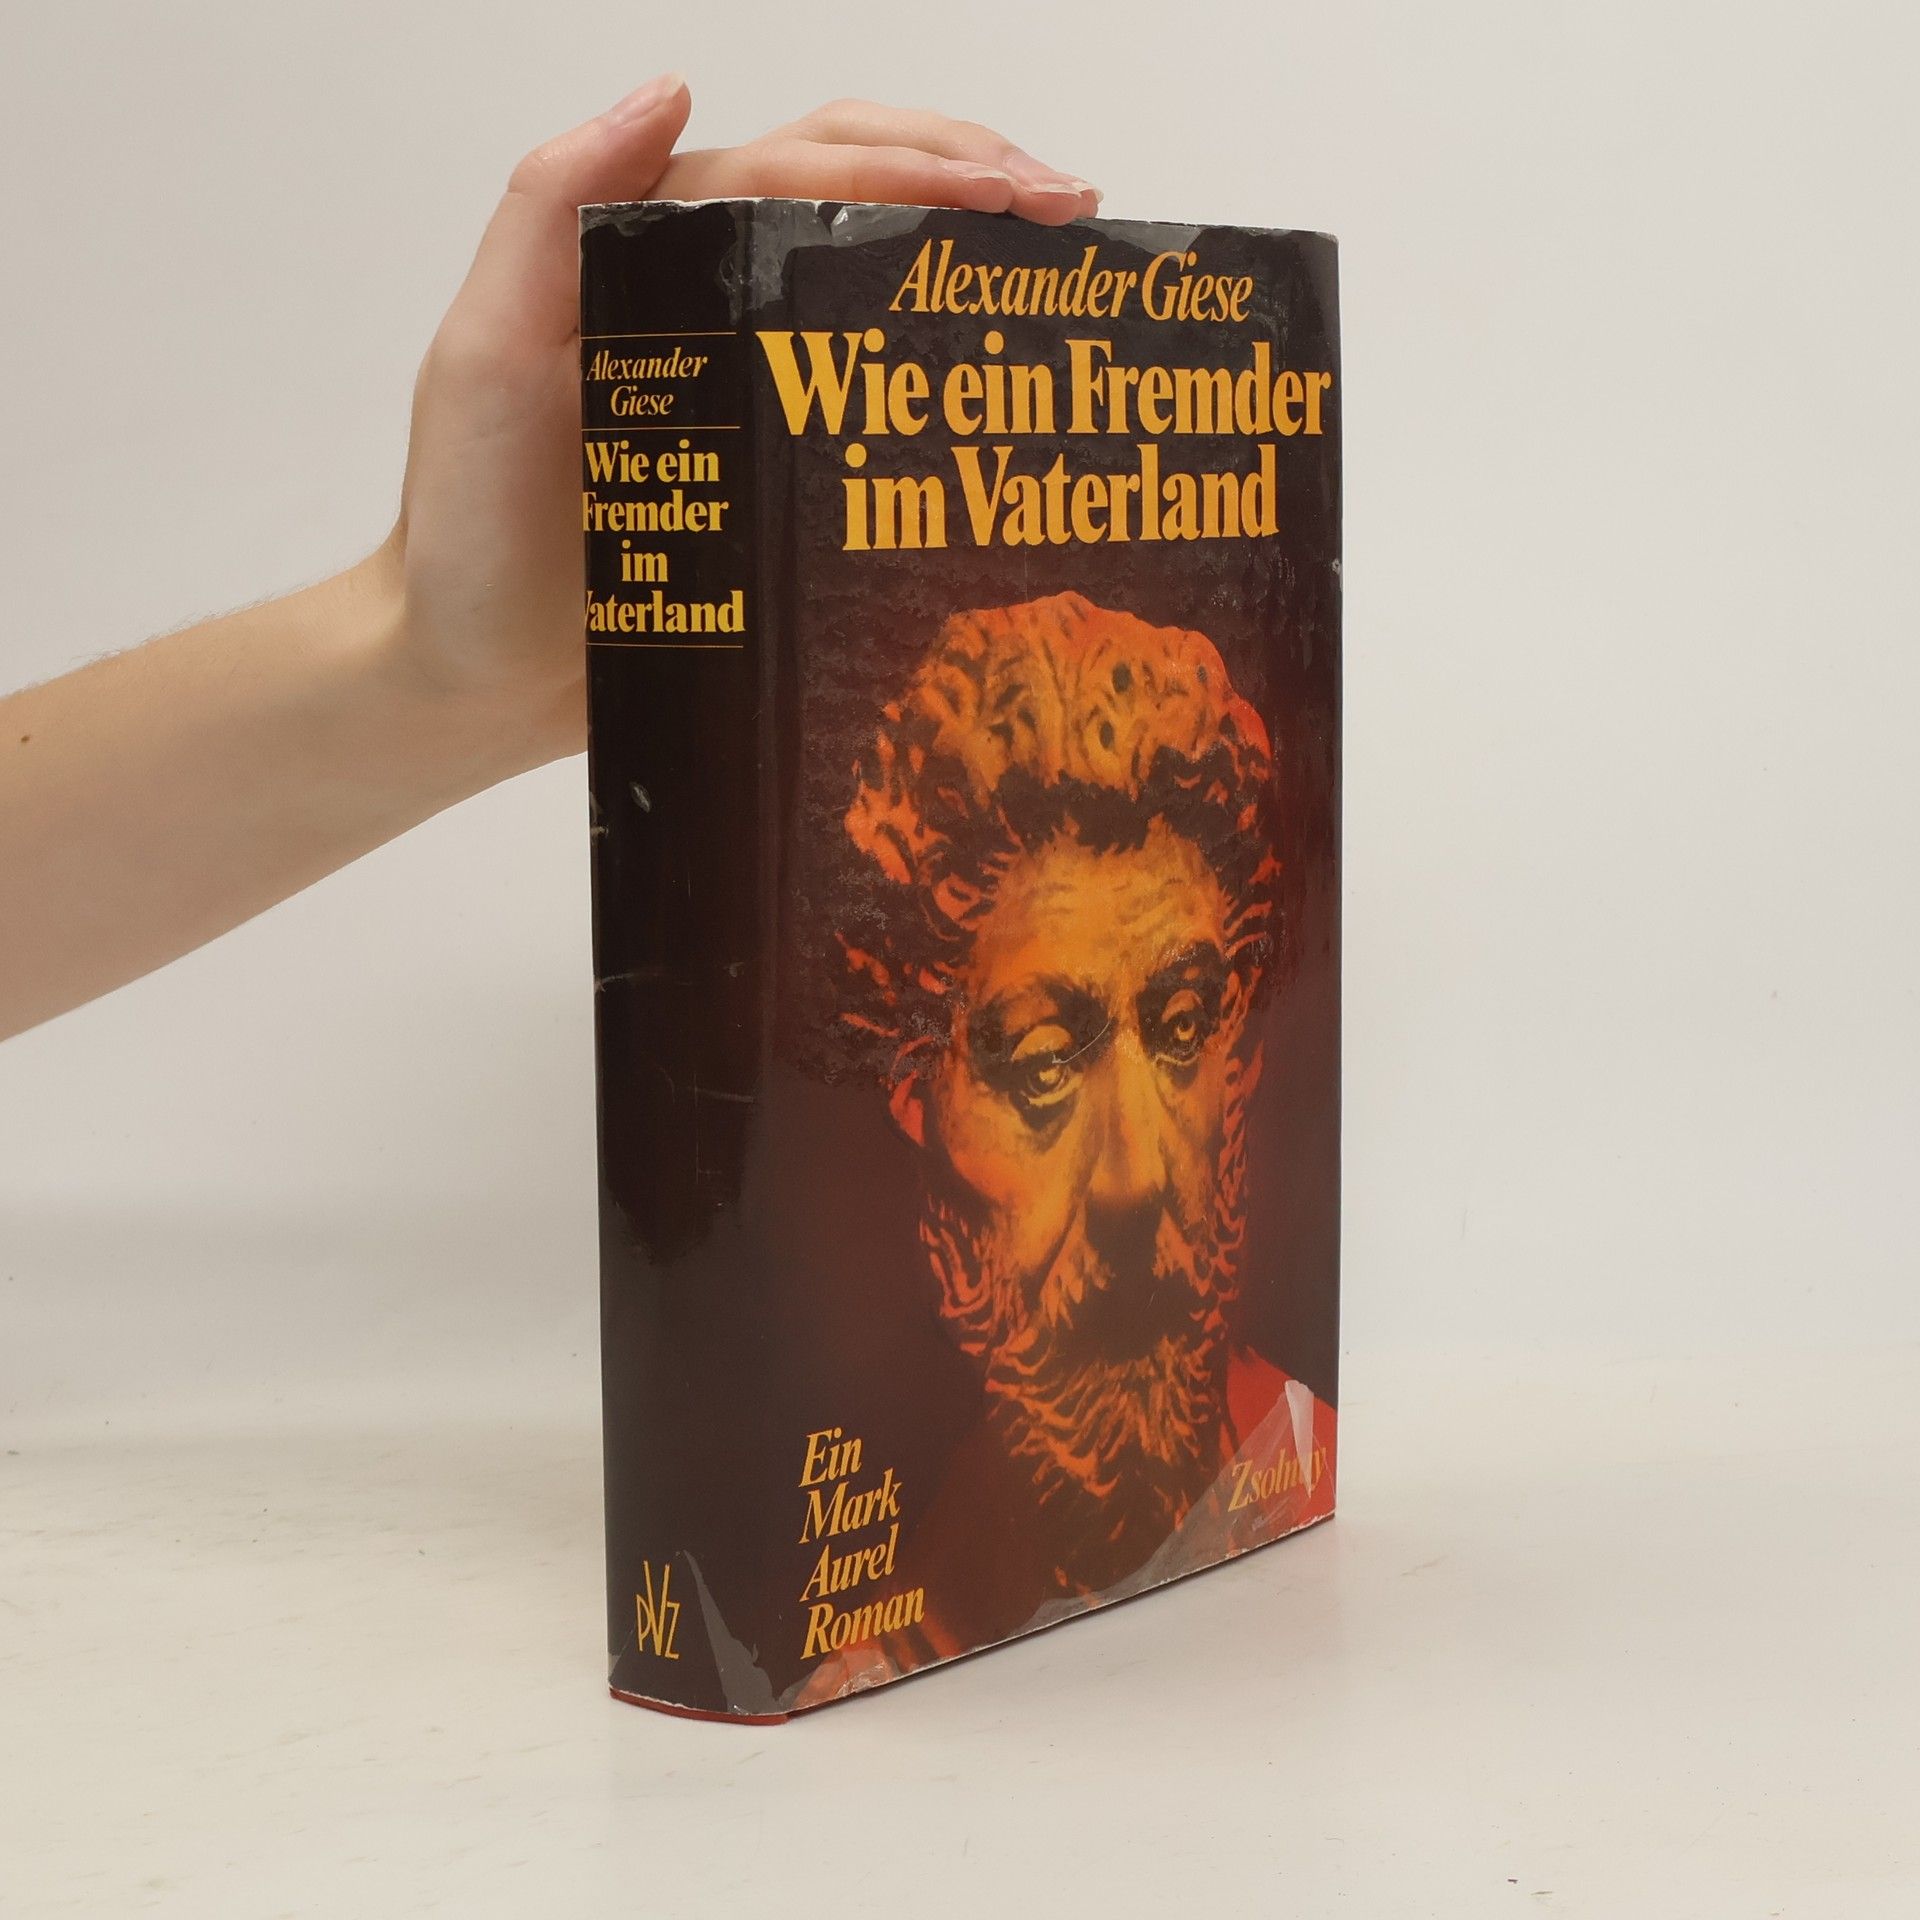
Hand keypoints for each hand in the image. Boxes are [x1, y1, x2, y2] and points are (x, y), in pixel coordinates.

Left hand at [381, 77, 1100, 777]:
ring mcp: (755, 391)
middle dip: (972, 177)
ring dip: (971, 255)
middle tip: (1073, 211)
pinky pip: (871, 411)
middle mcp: (716, 305)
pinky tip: (1008, 387)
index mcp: (657, 255)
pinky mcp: (777, 478)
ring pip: (875, 285)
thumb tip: (668, 86)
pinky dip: (943, 378)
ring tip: (1069, 263)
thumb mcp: (485, 355)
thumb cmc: (470, 526)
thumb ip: (552, 211)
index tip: (1017, 199)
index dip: (918, 167)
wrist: (474, 675)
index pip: (805, 173)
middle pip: (857, 195)